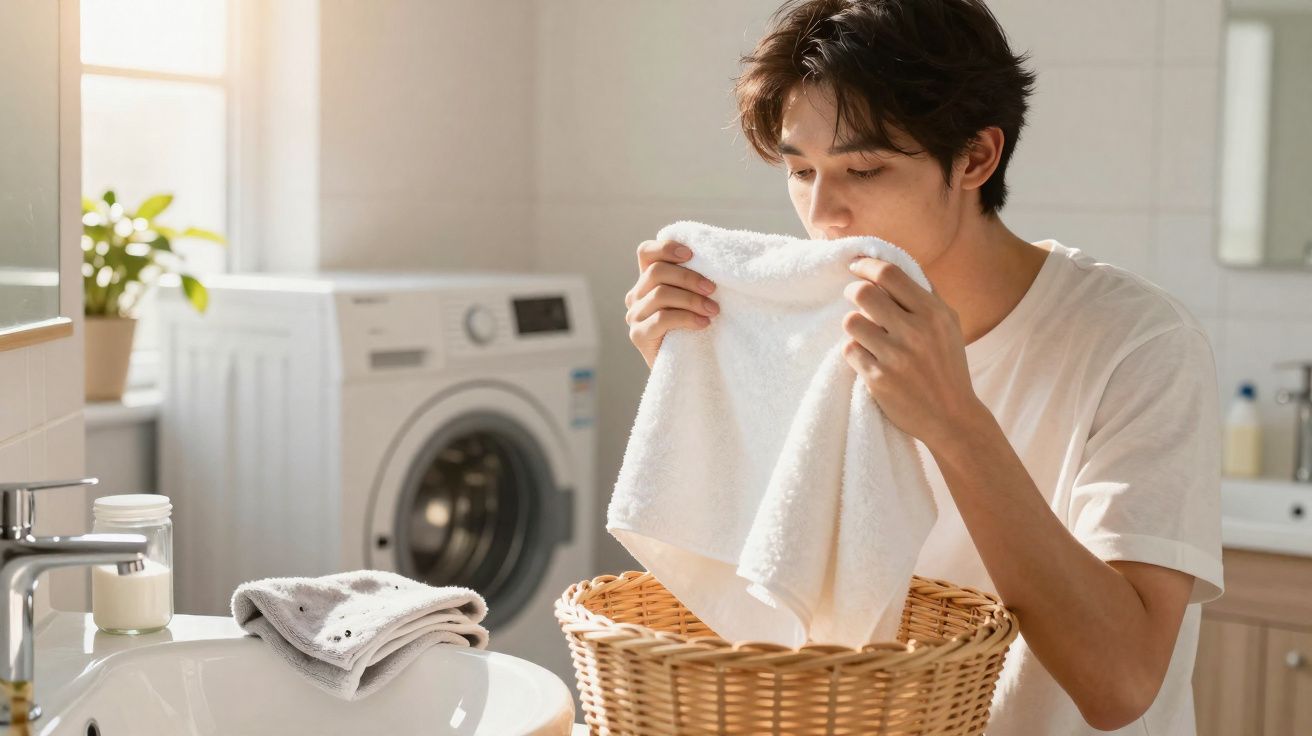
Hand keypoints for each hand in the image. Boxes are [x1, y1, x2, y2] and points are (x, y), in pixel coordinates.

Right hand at [625, 238, 720, 368]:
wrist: (687, 368)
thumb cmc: (694, 328)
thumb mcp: (692, 299)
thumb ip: (691, 282)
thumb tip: (713, 262)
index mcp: (647, 281)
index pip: (646, 253)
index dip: (666, 248)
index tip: (691, 255)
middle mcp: (636, 295)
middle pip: (656, 272)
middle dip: (689, 278)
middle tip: (712, 290)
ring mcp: (634, 316)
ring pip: (660, 294)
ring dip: (692, 300)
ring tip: (713, 310)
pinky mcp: (638, 335)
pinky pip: (661, 318)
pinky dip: (686, 318)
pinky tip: (703, 324)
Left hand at [841, 257, 983, 447]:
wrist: (953, 417)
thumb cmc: (947, 365)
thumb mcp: (948, 325)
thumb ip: (925, 296)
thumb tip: (891, 266)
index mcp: (934, 313)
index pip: (889, 274)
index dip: (866, 265)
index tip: (856, 266)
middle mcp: (915, 332)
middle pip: (863, 294)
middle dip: (852, 291)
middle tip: (852, 295)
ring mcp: (896, 356)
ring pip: (851, 322)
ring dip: (853, 324)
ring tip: (864, 331)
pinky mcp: (878, 379)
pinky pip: (850, 350)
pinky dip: (855, 350)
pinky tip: (868, 356)